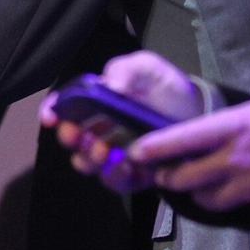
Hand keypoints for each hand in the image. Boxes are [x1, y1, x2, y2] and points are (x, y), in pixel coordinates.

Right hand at [42, 50, 202, 194]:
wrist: (198, 112)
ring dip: (90, 159)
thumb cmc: (166, 88)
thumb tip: (109, 83)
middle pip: (71, 138)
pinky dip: (115, 176)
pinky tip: (127, 166)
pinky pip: (115, 181)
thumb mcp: (148, 68)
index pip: (64, 106)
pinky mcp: (133, 174)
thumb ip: (126, 69)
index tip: (50, 117)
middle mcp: (99, 128)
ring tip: (104, 151)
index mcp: (96, 101)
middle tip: (80, 136)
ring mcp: (114, 153)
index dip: (52, 110)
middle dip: (69, 138)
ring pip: (87, 163)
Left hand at [128, 82, 249, 213]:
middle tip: (167, 177)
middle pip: (187, 177)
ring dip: (203, 194)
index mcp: (238, 126)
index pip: (184, 139)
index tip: (136, 153)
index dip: (156, 148)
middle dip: (171, 179)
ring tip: (206, 188)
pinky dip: (246, 202)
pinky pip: (248, 207)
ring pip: (211, 199)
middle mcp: (238, 158)